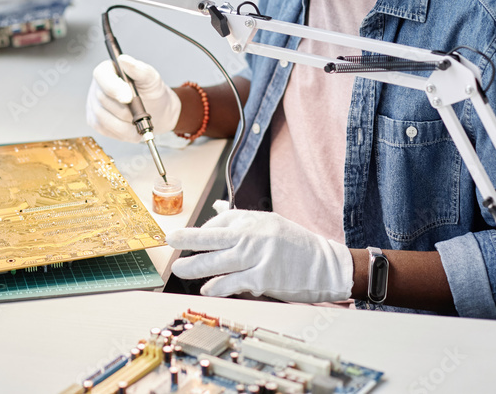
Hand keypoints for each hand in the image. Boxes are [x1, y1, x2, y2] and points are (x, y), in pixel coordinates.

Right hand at [86, 54, 180, 142]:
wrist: (156, 112)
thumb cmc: (152, 92)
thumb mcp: (151, 79)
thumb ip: (139, 69)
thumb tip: (124, 60)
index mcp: (109, 70)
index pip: (102, 76)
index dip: (114, 88)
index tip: (129, 98)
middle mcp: (98, 86)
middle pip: (103, 99)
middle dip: (125, 110)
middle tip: (141, 113)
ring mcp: (94, 104)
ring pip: (103, 117)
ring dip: (124, 124)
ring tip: (138, 123)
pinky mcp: (95, 121)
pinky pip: (104, 129)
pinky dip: (120, 132)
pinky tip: (131, 128)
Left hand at [166, 209, 352, 302]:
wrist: (326, 266)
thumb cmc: (297, 246)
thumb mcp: (271, 223)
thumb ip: (241, 219)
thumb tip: (217, 207)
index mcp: (255, 219)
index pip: (219, 223)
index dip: (202, 233)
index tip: (191, 240)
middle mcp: (254, 234)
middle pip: (213, 237)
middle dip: (188, 239)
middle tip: (170, 240)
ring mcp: (258, 256)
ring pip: (218, 261)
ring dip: (196, 267)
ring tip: (180, 269)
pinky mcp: (264, 277)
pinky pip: (233, 282)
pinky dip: (218, 286)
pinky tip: (207, 288)